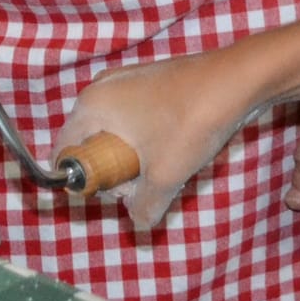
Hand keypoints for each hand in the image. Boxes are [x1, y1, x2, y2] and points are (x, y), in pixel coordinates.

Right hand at [54, 50, 260, 230]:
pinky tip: (170, 148)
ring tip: (159, 170)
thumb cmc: (190, 124)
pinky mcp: (147, 78)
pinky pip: (130, 115)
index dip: (81, 181)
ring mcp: (125, 78)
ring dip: (129, 156)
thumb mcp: (164, 176)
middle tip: (138, 187)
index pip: (65, 151)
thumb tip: (137, 222)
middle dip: (110, 171)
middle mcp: (101, 86)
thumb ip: (143, 206)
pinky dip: (143, 137)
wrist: (235, 81)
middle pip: (89, 141)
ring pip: (112, 129)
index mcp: (91, 105)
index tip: (108, 195)